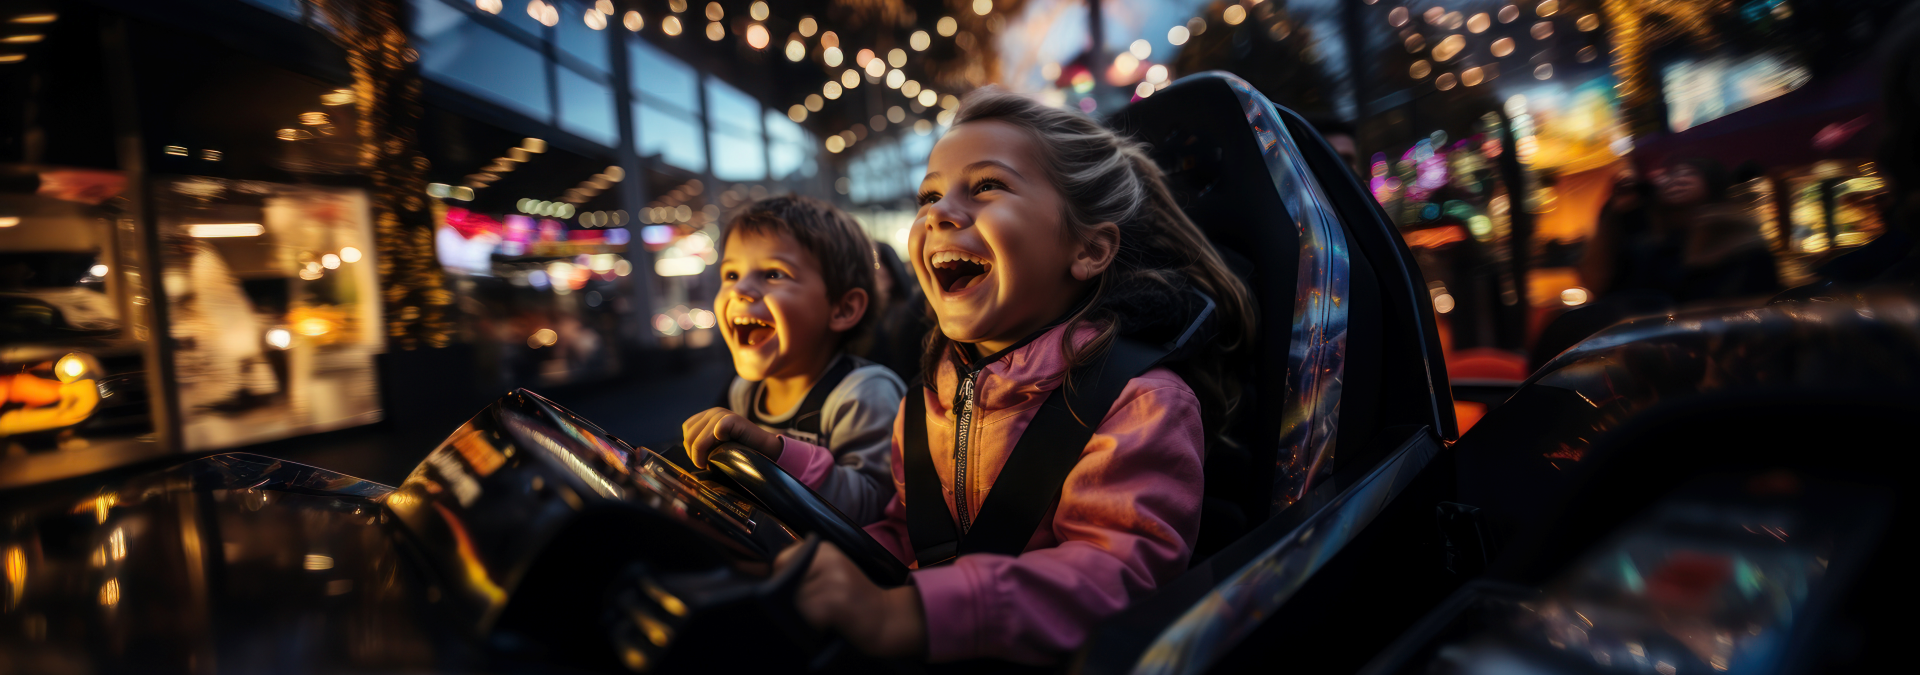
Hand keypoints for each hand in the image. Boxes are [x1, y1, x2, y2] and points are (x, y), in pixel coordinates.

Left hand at [680, 407, 781, 467]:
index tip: (700, 459)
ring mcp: (723, 414)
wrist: (765, 450)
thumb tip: (687, 451)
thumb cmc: (740, 450)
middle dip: (693, 453)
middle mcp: (714, 411)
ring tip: (708, 463)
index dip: (689, 446)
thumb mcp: (717, 443)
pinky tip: (721, 452)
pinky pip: (713, 433)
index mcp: (709, 414)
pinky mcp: (732, 419)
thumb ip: (702, 442)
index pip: (687, 428)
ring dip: (700, 454)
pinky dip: (712, 445)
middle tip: (703, 464)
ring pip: (698, 438)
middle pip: (690, 434)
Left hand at [776, 541, 925, 658]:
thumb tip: (761, 572)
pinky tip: (831, 621)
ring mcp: (831, 580)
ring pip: (793, 601)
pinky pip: (806, 616)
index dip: (783, 580)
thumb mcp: (830, 570)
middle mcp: (828, 559)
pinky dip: (814, 624)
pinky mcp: (833, 602)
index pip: (782, 561)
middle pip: (784, 582)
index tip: (803, 590)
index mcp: (824, 548)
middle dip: (793, 597)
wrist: (885, 616)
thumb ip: (803, 567)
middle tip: (817, 604)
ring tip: (825, 613)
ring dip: (803, 613)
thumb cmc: (853, 597)